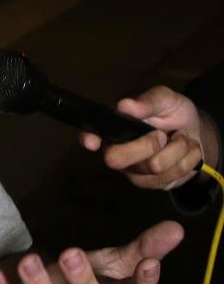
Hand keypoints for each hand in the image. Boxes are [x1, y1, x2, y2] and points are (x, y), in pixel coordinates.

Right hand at [79, 86, 206, 189]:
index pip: (91, 134)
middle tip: (162, 134)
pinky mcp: (151, 183)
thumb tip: (124, 104)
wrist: (197, 135)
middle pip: (115, 159)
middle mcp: (117, 151)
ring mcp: (133, 171)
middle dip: (146, 146)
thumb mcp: (167, 99)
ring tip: (181, 139)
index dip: (88, 138)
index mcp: (114, 127)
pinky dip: (187, 160)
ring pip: (152, 167)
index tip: (92, 141)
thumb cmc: (173, 112)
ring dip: (177, 149)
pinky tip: (186, 152)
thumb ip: (148, 101)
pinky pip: (170, 177)